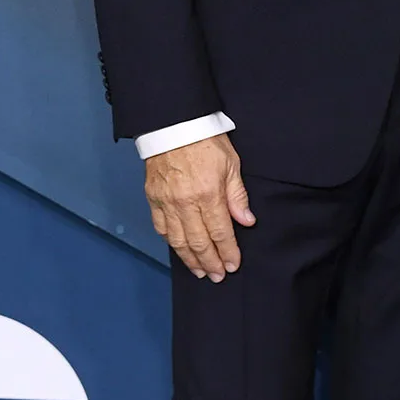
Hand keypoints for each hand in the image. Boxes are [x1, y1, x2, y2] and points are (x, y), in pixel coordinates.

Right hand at [145, 134, 254, 280]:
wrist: (173, 123)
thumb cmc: (204, 139)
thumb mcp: (231, 164)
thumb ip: (237, 195)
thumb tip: (247, 221)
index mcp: (208, 194)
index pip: (220, 232)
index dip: (227, 252)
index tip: (233, 265)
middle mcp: (185, 202)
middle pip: (198, 242)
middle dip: (209, 262)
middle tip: (218, 276)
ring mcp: (166, 202)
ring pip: (178, 240)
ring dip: (190, 259)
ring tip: (200, 272)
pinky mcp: (153, 198)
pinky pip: (161, 227)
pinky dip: (171, 242)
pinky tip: (180, 250)